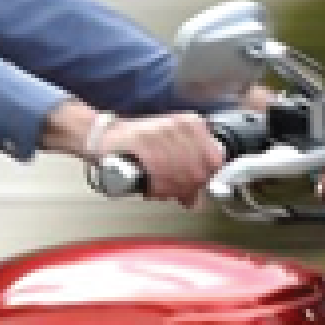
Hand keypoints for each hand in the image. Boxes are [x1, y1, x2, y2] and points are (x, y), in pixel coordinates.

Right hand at [87, 110, 225, 206]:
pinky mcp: (142, 139)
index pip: (215, 159)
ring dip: (173, 189)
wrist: (108, 137)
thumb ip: (188, 174)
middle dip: (189, 189)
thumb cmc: (141, 149)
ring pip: (181, 172)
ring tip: (164, 193)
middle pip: (199, 170)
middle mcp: (180, 125)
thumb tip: (197, 200)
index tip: (196, 191)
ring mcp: (161, 130)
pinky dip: (158, 185)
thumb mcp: (171, 154)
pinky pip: (159, 169)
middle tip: (177, 196)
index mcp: (192, 124)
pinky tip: (154, 189)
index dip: (207, 180)